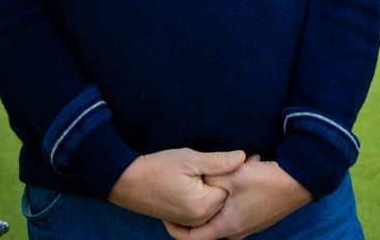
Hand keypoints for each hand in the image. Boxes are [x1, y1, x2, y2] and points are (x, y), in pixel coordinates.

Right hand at [109, 148, 245, 225]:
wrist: (127, 181)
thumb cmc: (157, 167)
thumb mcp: (190, 159)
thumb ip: (218, 161)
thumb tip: (244, 157)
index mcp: (203, 205)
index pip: (233, 188)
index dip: (241, 172)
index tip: (253, 158)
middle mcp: (198, 218)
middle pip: (226, 198)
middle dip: (232, 181)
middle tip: (249, 161)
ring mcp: (189, 221)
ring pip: (215, 204)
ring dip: (219, 188)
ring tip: (221, 170)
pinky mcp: (181, 219)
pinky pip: (204, 209)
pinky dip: (208, 196)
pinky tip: (206, 182)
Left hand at [163, 156, 312, 239]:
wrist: (301, 181)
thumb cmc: (266, 180)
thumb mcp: (232, 176)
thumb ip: (211, 178)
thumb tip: (196, 181)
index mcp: (226, 227)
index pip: (192, 238)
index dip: (175, 228)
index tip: (166, 214)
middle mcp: (237, 231)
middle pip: (208, 224)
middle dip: (200, 204)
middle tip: (195, 184)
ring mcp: (250, 225)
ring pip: (224, 213)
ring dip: (220, 195)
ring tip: (224, 173)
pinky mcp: (259, 216)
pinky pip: (237, 209)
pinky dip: (233, 195)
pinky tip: (242, 173)